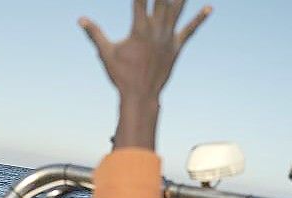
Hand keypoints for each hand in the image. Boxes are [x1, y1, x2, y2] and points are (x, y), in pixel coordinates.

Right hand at [80, 0, 210, 148]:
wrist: (140, 95)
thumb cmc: (120, 74)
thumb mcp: (105, 53)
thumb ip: (95, 33)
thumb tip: (81, 19)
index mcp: (139, 29)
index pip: (140, 0)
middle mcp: (156, 30)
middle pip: (162, 0)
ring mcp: (168, 37)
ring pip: (177, 10)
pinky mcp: (176, 46)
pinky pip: (190, 29)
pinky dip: (200, 18)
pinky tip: (210, 8)